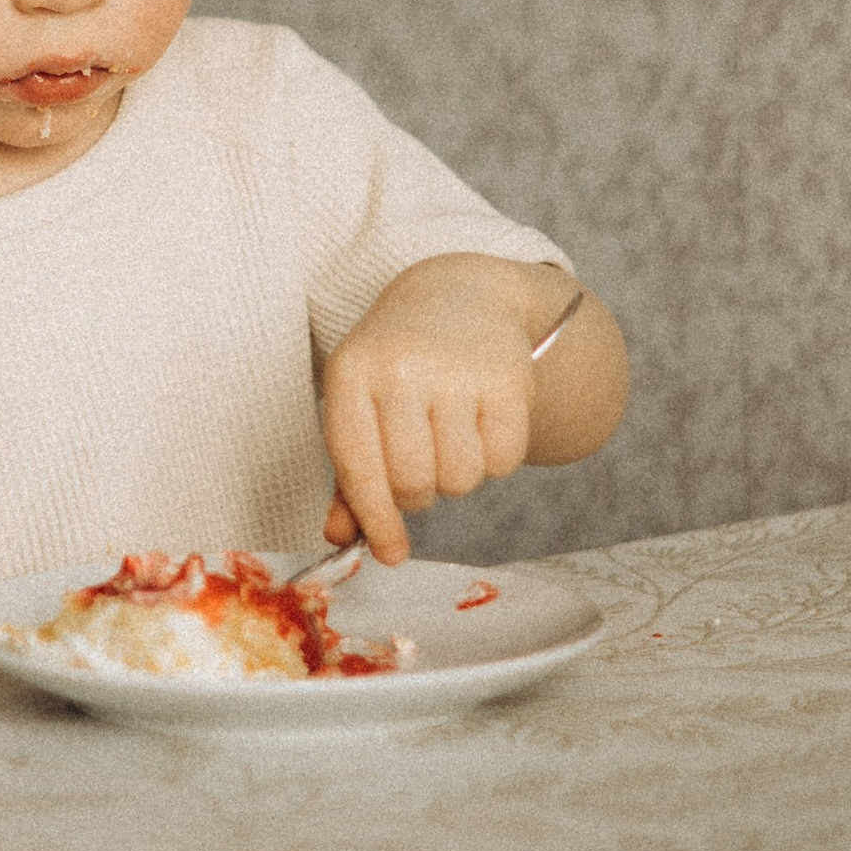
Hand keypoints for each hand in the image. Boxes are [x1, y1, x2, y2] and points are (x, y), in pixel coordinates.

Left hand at [318, 258, 540, 563]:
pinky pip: (504, 462)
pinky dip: (495, 460)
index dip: (374, 519)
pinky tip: (481, 424)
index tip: (390, 553)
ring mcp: (457, 370)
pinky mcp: (508, 378)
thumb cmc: (397, 364)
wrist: (457, 297)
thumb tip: (342, 538)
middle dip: (417, 494)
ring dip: (456, 477)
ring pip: (460, 479)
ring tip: (448, 436)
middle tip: (420, 466)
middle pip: (414, 482)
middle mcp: (402, 368)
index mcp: (351, 373)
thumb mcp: (358, 401)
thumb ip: (349, 474)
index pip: (358, 467)